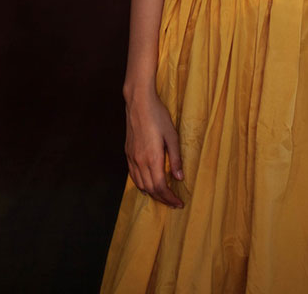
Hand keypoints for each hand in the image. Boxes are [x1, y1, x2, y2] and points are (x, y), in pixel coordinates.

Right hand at [124, 87, 183, 207]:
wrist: (138, 102)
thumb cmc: (158, 116)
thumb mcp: (172, 135)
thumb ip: (176, 158)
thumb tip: (180, 178)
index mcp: (152, 158)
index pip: (160, 187)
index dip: (170, 198)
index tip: (178, 203)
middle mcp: (140, 161)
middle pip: (150, 189)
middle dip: (162, 199)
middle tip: (173, 202)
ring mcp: (132, 158)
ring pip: (140, 185)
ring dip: (152, 194)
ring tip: (163, 196)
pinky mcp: (128, 153)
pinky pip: (133, 176)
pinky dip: (141, 185)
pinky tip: (148, 184)